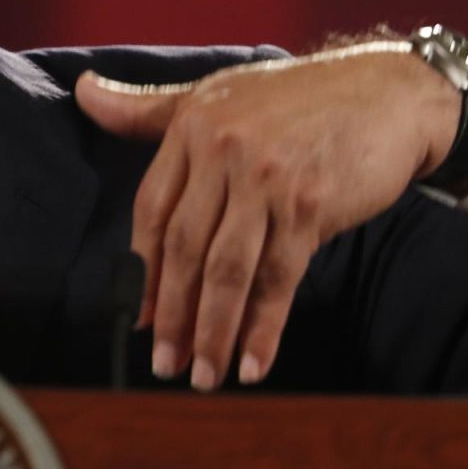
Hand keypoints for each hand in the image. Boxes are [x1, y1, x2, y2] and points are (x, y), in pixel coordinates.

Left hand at [75, 43, 467, 390]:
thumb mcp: (211, 93)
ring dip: (212, 331)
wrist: (385, 92)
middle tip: (164, 363)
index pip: (153, 211)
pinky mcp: (311, 206)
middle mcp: (223, 153)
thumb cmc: (293, 98)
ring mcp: (267, 180)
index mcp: (191, 129)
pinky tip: (252, 363)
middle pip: (185, 248)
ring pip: (228, 270)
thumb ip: (144, 107)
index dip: (143, 270)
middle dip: (172, 313)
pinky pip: (279, 278)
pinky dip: (264, 327)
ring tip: (202, 376)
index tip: (138, 317)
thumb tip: (82, 92)